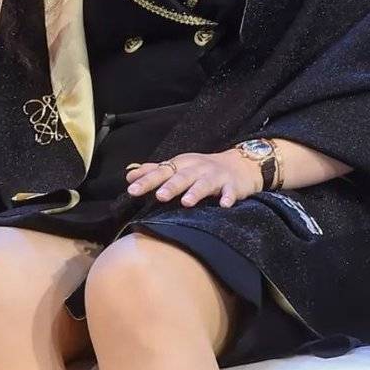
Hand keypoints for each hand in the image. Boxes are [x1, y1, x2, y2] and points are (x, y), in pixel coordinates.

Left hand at [126, 150, 262, 208]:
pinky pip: (230, 192)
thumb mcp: (179, 167)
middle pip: (182, 177)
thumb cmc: (202, 169)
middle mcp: (197, 168)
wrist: (240, 164)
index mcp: (182, 165)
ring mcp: (216, 176)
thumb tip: (129, 175)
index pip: (162, 171)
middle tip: (159, 196)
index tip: (132, 190)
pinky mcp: (233, 185)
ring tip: (186, 202)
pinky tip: (224, 205)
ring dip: (196, 192)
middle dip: (171, 186)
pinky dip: (228, 197)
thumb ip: (154, 171)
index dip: (147, 180)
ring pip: (204, 183)